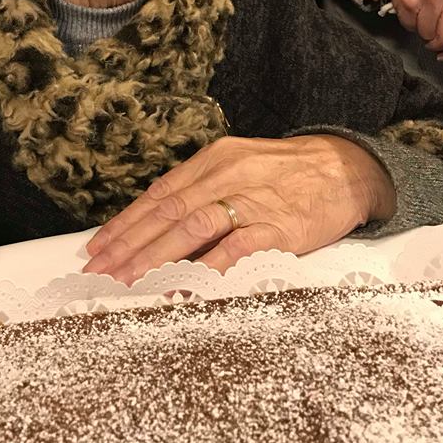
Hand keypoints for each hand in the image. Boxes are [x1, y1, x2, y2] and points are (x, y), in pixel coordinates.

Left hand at [82, 135, 394, 284]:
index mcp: (213, 160)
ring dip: (157, 255)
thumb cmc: (285, 173)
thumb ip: (202, 191)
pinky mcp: (279, 225)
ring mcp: (252, 199)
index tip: (98, 246)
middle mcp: (226, 175)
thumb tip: (157, 228)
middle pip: (168, 211)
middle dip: (130, 243)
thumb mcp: (238, 166)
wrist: (344, 168)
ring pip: (194, 226)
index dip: (126, 222)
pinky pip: (237, 246)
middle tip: (101, 269)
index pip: (159, 194)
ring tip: (130, 279)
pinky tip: (187, 283)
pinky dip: (210, 265)